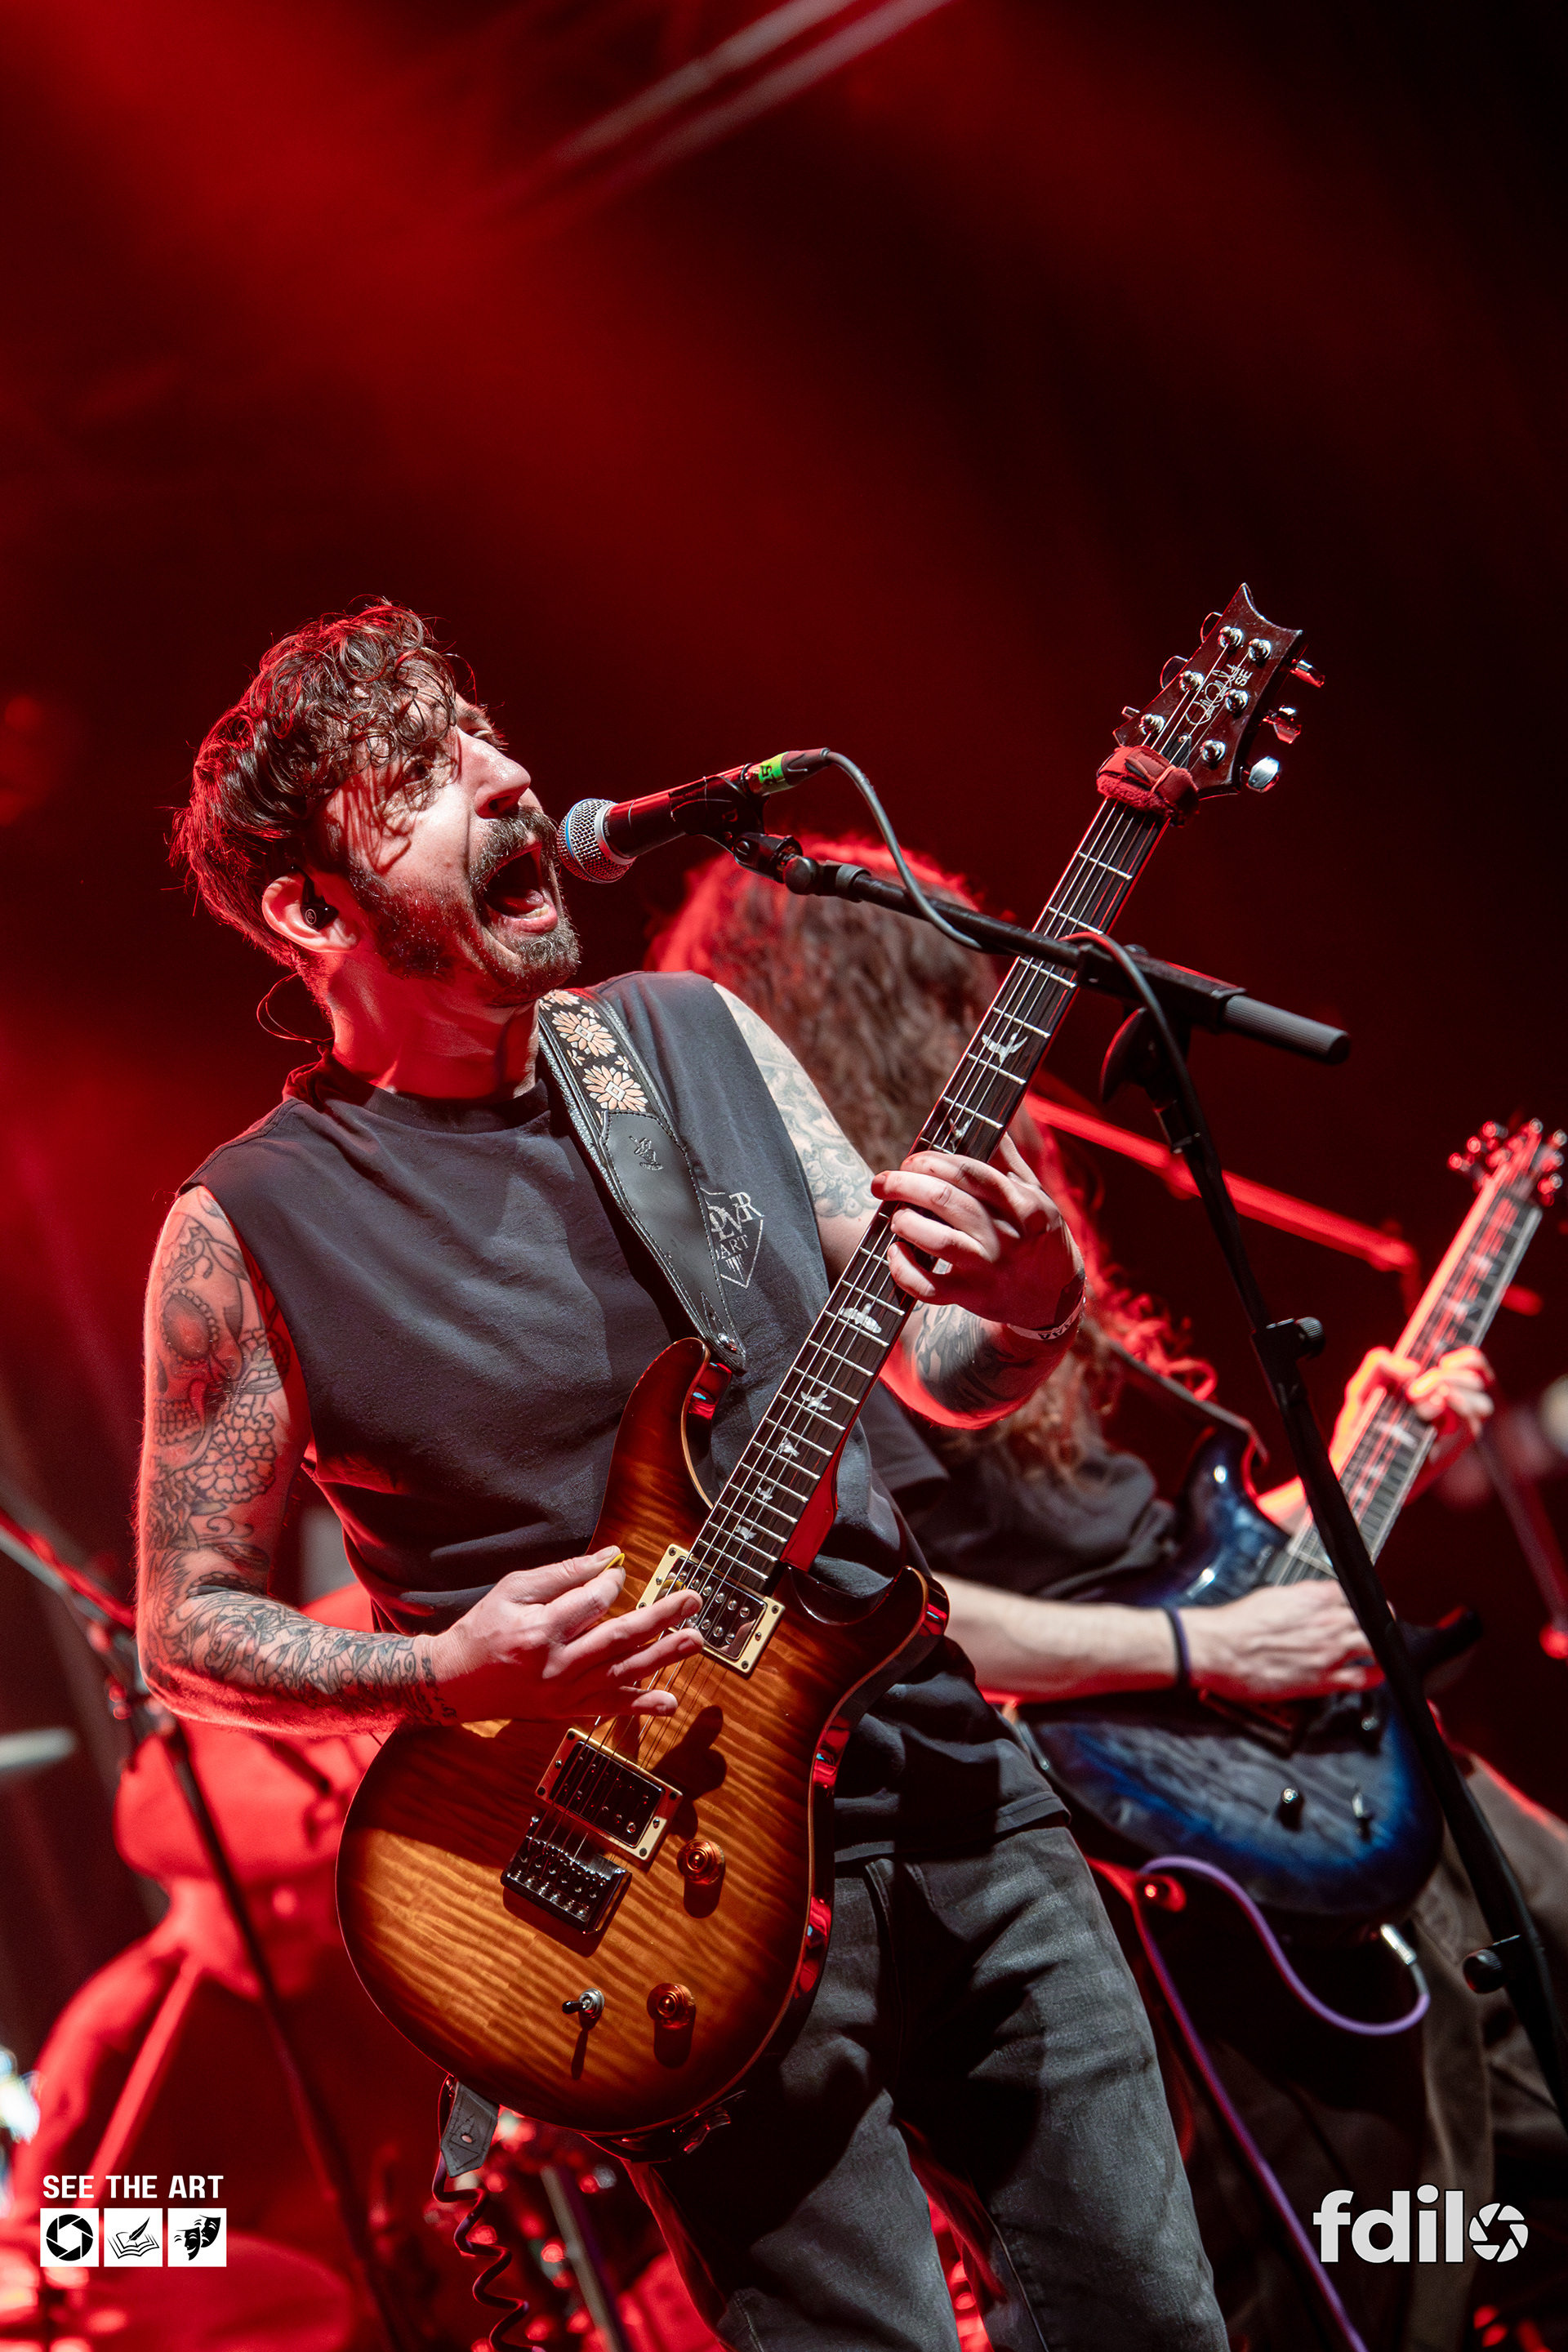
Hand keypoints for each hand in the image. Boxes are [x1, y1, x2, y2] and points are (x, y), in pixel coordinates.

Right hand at [425, 1547, 702, 1723]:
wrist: (455, 1682)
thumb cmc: (484, 1628)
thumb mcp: (514, 1589)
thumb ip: (563, 1574)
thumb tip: (611, 1559)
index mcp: (539, 1629)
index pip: (592, 1602)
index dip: (612, 1583)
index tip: (618, 1573)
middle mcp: (555, 1665)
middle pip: (617, 1638)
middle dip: (659, 1617)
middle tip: (692, 1601)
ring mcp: (562, 1693)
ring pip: (621, 1673)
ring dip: (662, 1657)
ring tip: (694, 1641)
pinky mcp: (565, 1711)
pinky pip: (609, 1707)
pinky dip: (640, 1704)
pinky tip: (669, 1700)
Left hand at [871, 1134, 1083, 1332]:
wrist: (1053, 1296)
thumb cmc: (1036, 1234)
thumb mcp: (1033, 1193)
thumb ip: (1005, 1158)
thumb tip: (977, 1121)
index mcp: (1023, 1204)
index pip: (971, 1173)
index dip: (933, 1161)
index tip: (912, 1158)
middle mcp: (1007, 1236)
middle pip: (946, 1201)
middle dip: (905, 1184)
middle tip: (884, 1182)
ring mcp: (989, 1268)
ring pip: (937, 1241)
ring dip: (906, 1222)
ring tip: (897, 1216)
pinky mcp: (972, 1296)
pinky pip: (929, 1287)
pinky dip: (904, 1270)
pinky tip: (895, 1253)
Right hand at [1182, 1583, 1378, 1702]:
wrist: (1217, 1648)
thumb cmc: (1236, 1624)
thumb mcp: (1272, 1595)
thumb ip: (1302, 1597)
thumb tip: (1317, 1598)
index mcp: (1312, 1598)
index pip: (1355, 1592)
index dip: (1364, 1599)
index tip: (1366, 1605)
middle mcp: (1325, 1623)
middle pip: (1373, 1618)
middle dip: (1380, 1621)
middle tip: (1381, 1625)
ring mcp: (1328, 1652)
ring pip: (1374, 1646)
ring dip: (1380, 1646)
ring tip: (1379, 1649)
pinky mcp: (1322, 1680)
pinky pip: (1361, 1679)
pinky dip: (1373, 1676)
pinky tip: (1373, 1674)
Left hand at [1334, 1344, 1494, 1478]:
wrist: (1352, 1465)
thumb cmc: (1359, 1427)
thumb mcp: (1362, 1388)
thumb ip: (1379, 1365)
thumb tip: (1412, 1368)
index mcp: (1436, 1390)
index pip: (1476, 1367)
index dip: (1470, 1358)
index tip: (1442, 1361)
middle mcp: (1453, 1410)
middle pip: (1478, 1381)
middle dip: (1446, 1377)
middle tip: (1411, 1392)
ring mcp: (1455, 1432)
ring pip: (1481, 1403)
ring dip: (1451, 1392)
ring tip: (1415, 1401)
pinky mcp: (1453, 1451)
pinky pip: (1469, 1425)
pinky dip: (1455, 1409)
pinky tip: (1429, 1409)